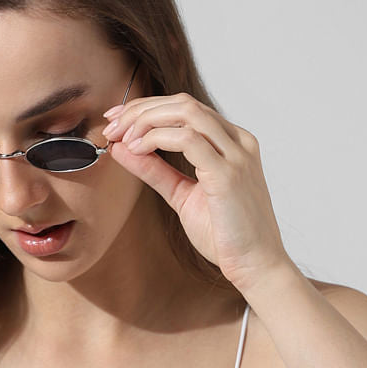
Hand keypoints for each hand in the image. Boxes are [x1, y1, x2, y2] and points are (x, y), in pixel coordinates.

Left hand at [100, 92, 291, 291]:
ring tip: (122, 138)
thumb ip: (155, 170)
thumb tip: (122, 148)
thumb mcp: (181, 195)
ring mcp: (236, 154)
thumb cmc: (224, 234)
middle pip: (183, 104)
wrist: (254, 264)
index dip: (146, 108)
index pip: (186, 108)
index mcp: (231, 142)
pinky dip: (156, 139)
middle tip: (112, 126)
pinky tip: (137, 149)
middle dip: (141, 110)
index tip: (117, 119)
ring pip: (186, 113)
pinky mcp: (228, 174)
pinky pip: (188, 140)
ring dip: (146, 120)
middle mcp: (238, 141)